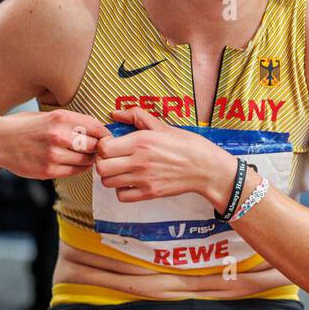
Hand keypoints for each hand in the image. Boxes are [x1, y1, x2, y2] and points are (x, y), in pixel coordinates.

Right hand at [0, 109, 109, 179]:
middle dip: (98, 147)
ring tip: (86, 155)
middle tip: (98, 148)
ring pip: (86, 161)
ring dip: (90, 159)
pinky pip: (75, 172)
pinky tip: (75, 162)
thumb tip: (99, 131)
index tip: (106, 137)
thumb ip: (72, 123)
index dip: (105, 134)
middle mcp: (58, 136)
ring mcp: (53, 155)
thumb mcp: (48, 116)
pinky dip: (79, 168)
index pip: (97, 128)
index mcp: (60, 118)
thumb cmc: (24, 126)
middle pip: (95, 146)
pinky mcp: (48, 171)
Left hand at [95, 107, 228, 201]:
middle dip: (103, 162)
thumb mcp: (163, 126)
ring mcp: (144, 179)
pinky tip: (130, 182)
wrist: (206, 168)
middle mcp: (140, 160)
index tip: (111, 144)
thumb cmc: (187, 145)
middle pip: (101, 167)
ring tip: (121, 170)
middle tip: (112, 159)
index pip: (103, 147)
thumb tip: (115, 113)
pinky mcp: (149, 193)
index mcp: (142, 141)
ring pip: (108, 182)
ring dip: (111, 176)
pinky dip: (122, 190)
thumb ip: (137, 116)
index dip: (103, 145)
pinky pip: (121, 196)